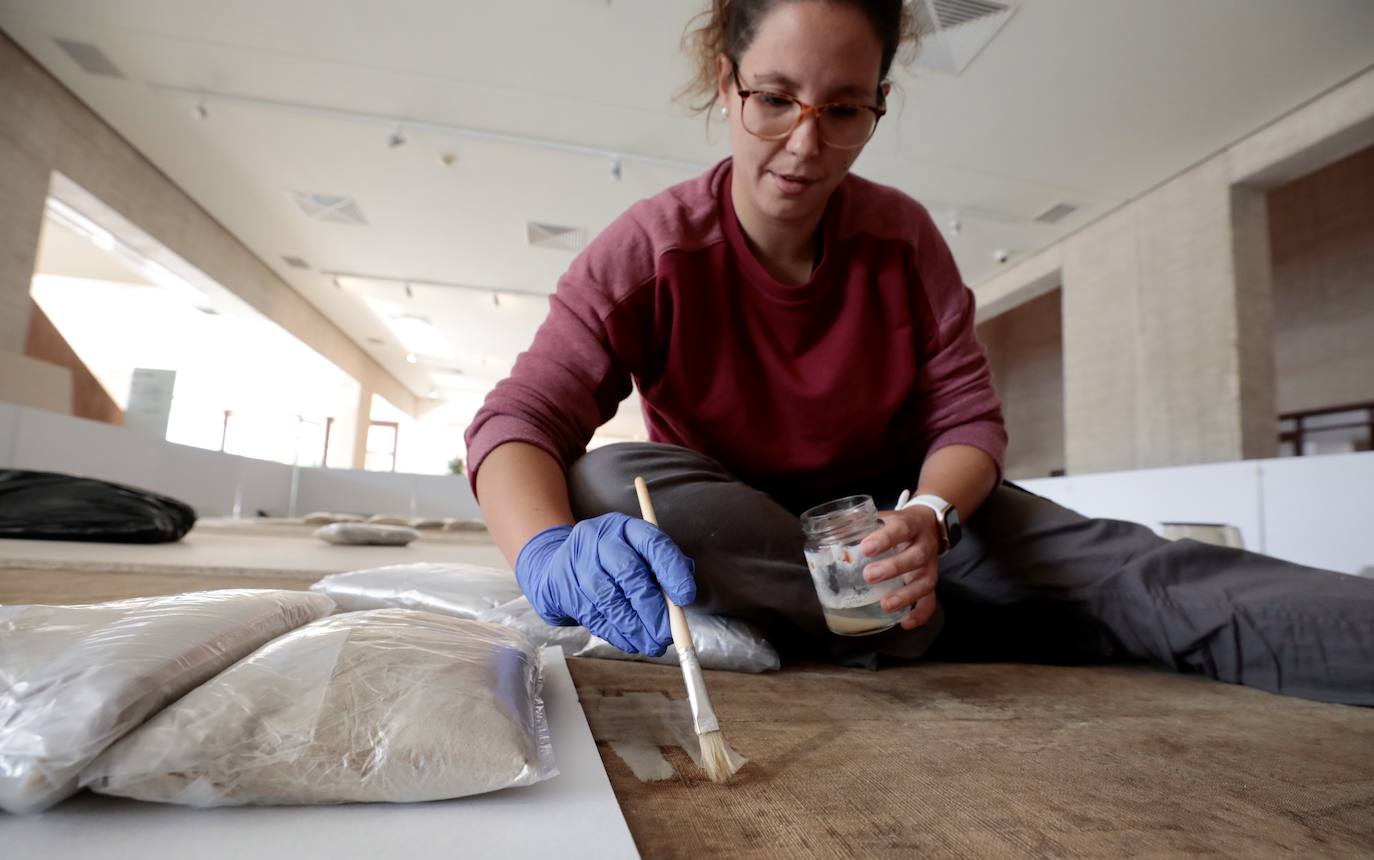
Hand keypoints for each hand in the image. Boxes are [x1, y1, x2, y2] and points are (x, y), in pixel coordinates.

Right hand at [514, 512, 695, 655]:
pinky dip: (617, 635)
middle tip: (668, 634)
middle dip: (653, 610)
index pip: (654, 544)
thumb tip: (682, 599)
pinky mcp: (566, 590)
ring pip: (610, 601)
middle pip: (629, 574)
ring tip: (653, 644)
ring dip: (635, 629)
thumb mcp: (637, 552)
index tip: (686, 598)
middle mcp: (600, 540)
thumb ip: (663, 569)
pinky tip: (631, 642)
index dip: (672, 572)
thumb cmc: (611, 562)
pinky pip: (594, 617)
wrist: (558, 564)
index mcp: (626, 527)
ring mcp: (578, 564)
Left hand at [858, 506, 940, 629]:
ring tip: (885, 605)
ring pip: (925, 582)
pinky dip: (920, 613)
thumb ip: (859, 525)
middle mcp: (924, 545)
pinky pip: (930, 600)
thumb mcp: (883, 517)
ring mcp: (930, 565)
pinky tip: (905, 622)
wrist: (927, 524)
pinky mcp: (930, 581)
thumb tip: (828, 539)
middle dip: (893, 568)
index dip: (884, 539)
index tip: (866, 548)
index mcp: (910, 524)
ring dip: (906, 595)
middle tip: (869, 576)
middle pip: (915, 557)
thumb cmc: (897, 524)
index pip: (901, 528)